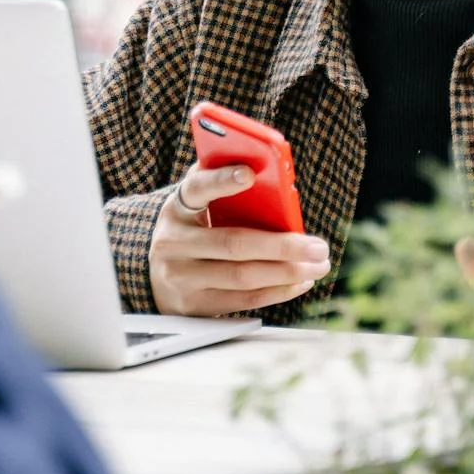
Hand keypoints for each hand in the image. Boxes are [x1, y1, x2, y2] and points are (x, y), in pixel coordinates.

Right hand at [148, 161, 331, 316]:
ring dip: (287, 272)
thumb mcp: (197, 206)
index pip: (196, 189)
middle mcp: (173, 243)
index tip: (249, 173)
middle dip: (282, 246)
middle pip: (233, 243)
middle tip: (317, 246)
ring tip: (317, 265)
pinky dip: (277, 291)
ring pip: (242, 277)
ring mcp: (181, 278)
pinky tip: (300, 282)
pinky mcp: (194, 305)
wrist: (156, 275)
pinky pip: (243, 301)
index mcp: (176, 208)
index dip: (221, 181)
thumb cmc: (192, 230)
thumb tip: (266, 168)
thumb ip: (221, 184)